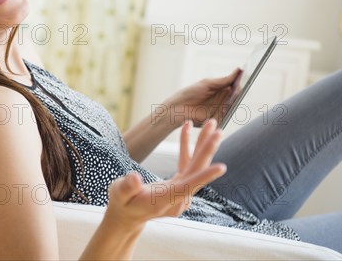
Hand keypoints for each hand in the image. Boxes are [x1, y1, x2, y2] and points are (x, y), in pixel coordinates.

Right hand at [105, 120, 225, 229]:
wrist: (127, 216)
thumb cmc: (122, 203)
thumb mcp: (119, 194)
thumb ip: (127, 187)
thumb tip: (135, 178)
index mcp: (163, 200)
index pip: (187, 187)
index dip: (204, 176)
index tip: (222, 167)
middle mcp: (177, 198)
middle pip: (196, 172)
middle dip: (207, 150)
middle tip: (217, 130)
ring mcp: (180, 193)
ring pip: (195, 167)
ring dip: (202, 145)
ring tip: (210, 124)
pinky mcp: (179, 186)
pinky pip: (187, 165)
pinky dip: (187, 147)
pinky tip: (185, 129)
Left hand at [162, 68, 242, 126]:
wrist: (178, 108)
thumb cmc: (190, 93)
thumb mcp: (207, 84)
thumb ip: (223, 80)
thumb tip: (238, 71)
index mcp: (220, 89)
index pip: (234, 84)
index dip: (240, 80)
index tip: (246, 74)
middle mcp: (222, 99)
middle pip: (236, 95)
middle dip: (239, 90)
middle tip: (241, 86)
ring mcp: (221, 109)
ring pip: (233, 104)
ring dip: (235, 100)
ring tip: (236, 93)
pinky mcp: (218, 118)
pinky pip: (227, 114)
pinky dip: (228, 110)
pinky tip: (228, 105)